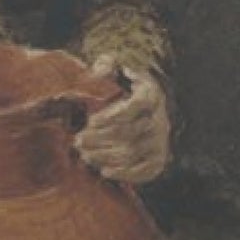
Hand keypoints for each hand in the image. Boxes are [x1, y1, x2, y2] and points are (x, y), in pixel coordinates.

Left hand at [76, 59, 171, 185]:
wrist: (141, 111)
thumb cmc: (122, 88)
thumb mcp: (116, 69)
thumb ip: (107, 65)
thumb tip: (101, 68)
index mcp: (151, 94)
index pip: (134, 107)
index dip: (111, 116)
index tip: (90, 121)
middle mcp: (160, 119)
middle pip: (130, 133)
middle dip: (100, 139)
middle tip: (78, 141)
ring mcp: (160, 141)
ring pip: (133, 153)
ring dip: (106, 156)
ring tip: (84, 155)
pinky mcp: (158, 160)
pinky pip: (144, 171)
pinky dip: (124, 174)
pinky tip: (104, 171)